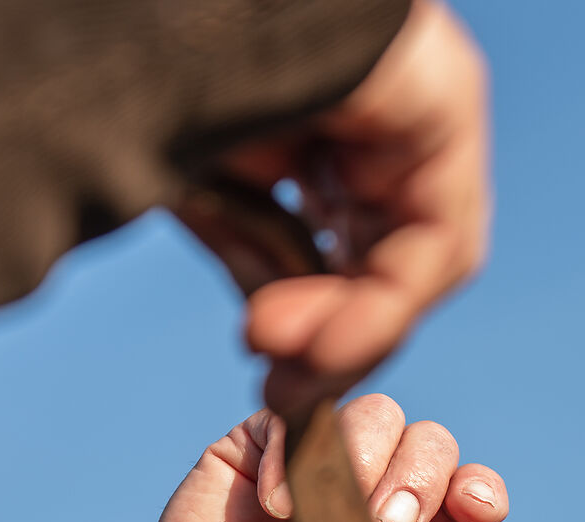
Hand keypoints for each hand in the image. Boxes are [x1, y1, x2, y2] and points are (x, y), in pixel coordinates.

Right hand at [0, 393, 544, 521]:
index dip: (477, 493)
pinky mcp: (265, 445)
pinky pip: (302, 413)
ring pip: (378, 414)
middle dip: (420, 479)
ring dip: (364, 461)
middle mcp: (381, 495)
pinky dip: (297, 455)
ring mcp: (324, 465)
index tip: (468, 510)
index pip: (474, 493)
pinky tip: (275, 510)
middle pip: (433, 443)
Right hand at [182, 0, 491, 415]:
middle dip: (336, 340)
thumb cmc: (143, 62)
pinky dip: (378, 301)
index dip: (319, 326)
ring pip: (415, 256)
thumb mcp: (200, 180)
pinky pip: (432, 233)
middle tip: (285, 396)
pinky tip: (317, 341)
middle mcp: (390, 117)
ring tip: (284, 368)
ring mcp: (424, 105)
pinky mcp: (441, 97)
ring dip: (350, 331)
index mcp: (335, 124)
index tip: (272, 380)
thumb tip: (278, 335)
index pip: (354, 245)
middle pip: (390, 258)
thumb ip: (250, 248)